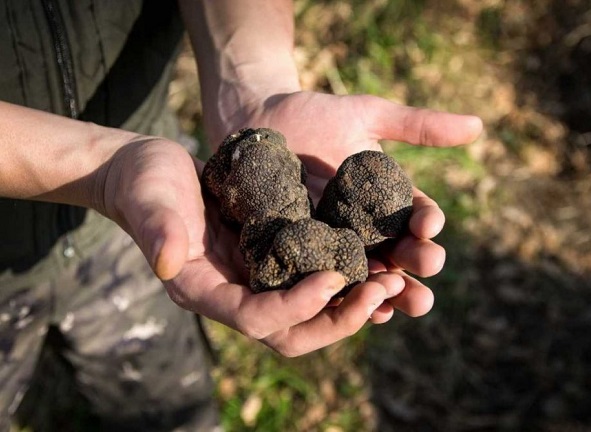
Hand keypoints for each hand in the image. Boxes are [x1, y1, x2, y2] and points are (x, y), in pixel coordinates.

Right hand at [94, 135, 408, 355]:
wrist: (152, 172)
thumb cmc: (146, 184)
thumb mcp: (150, 201)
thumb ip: (158, 231)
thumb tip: (167, 262)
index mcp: (203, 289)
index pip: (254, 318)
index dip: (294, 306)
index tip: (333, 279)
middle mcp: (233, 293)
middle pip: (290, 331)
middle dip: (337, 319)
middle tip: (383, 292)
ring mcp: (253, 279)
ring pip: (308, 312)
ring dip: (351, 304)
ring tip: (395, 282)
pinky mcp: (270, 258)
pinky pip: (310, 279)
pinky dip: (344, 279)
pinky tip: (377, 262)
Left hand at [212, 91, 482, 322]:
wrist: (259, 122)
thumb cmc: (314, 115)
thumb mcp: (367, 114)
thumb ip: (418, 126)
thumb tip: (478, 125)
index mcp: (387, 201)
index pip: (415, 218)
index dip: (426, 222)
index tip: (429, 223)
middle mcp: (368, 229)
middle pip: (400, 254)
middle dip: (417, 263)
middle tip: (428, 265)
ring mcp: (336, 246)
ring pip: (371, 276)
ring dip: (390, 290)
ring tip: (402, 298)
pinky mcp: (304, 257)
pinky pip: (328, 282)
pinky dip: (346, 297)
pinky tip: (359, 308)